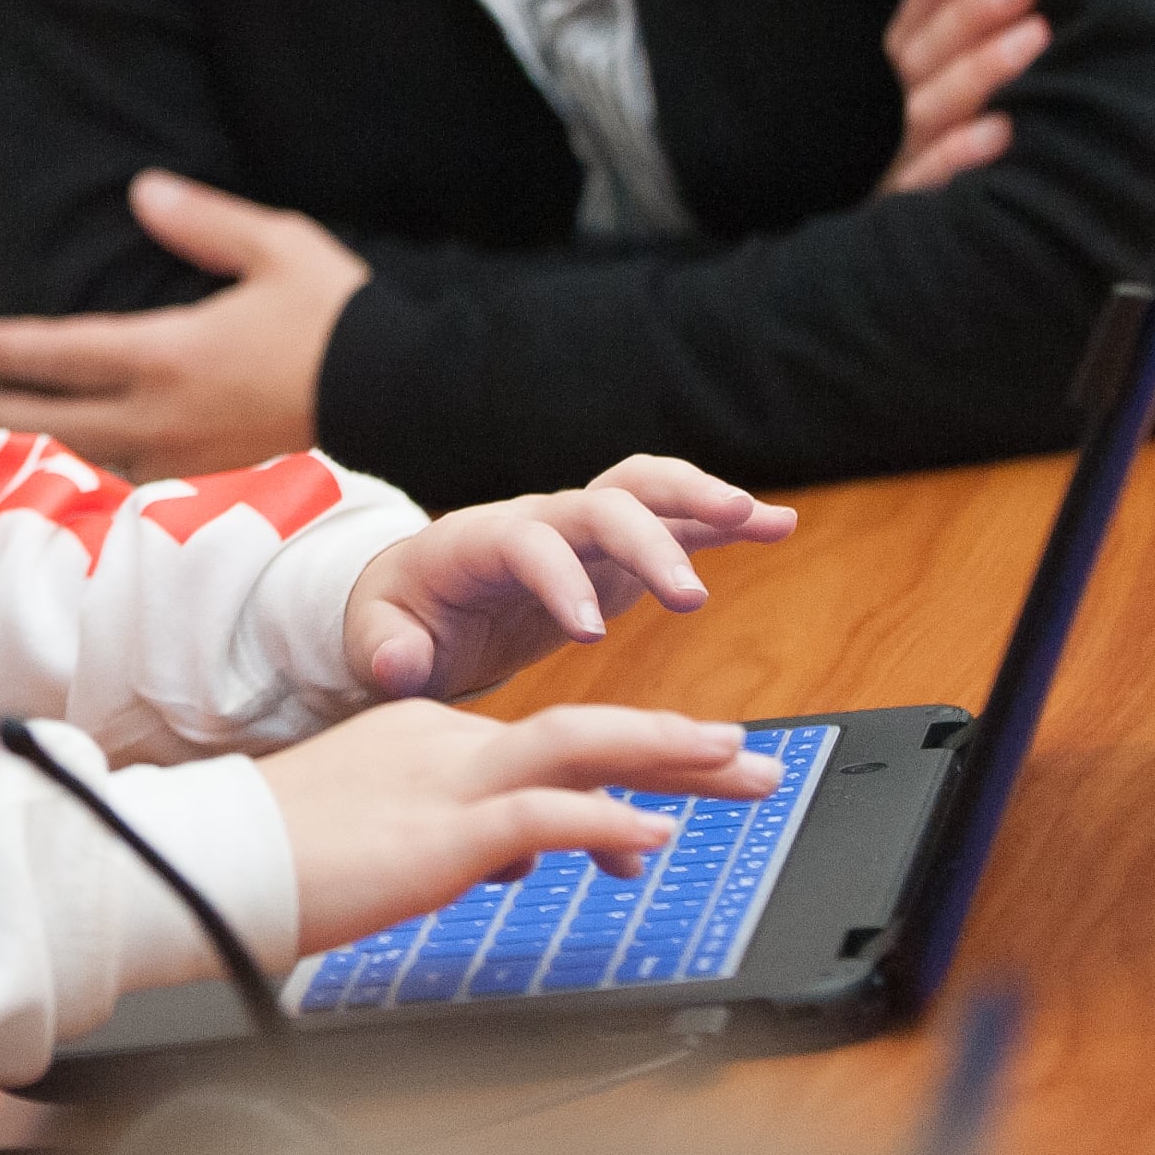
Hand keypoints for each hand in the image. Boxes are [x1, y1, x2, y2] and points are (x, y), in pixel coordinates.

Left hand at [0, 170, 365, 477]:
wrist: (405, 399)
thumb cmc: (339, 317)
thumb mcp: (273, 247)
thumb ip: (201, 221)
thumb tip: (141, 191)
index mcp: (169, 355)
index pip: (64, 355)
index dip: (10, 350)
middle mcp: (166, 416)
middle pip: (63, 420)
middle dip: (10, 410)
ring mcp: (191, 460)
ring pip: (96, 460)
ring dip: (50, 448)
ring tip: (19, 439)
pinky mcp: (221, 486)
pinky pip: (139, 485)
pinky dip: (102, 476)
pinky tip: (96, 472)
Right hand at [255, 698, 786, 953]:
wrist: (206, 859)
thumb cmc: (273, 859)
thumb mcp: (380, 842)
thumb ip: (453, 840)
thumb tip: (511, 863)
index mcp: (426, 738)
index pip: (546, 749)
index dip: (624, 775)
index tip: (670, 808)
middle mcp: (445, 743)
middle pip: (585, 733)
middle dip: (678, 746)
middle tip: (754, 761)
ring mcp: (445, 781)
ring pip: (578, 748)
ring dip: (667, 758)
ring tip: (737, 768)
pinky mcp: (439, 829)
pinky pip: (541, 816)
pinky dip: (604, 823)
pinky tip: (651, 838)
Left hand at [345, 456, 799, 702]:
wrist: (419, 595)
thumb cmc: (401, 619)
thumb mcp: (375, 639)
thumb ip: (383, 650)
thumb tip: (396, 663)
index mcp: (479, 543)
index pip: (528, 545)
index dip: (559, 581)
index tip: (589, 632)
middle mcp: (539, 521)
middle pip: (600, 506)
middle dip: (646, 543)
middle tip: (687, 598)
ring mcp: (582, 529)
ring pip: (645, 491)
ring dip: (701, 500)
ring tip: (761, 518)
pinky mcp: (616, 550)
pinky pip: (674, 520)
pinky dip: (724, 519)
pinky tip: (779, 524)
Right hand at [881, 0, 1046, 198]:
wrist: (876, 288)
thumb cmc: (922, 178)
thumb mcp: (920, 110)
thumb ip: (935, 45)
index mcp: (890, 96)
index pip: (907, 32)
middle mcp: (893, 128)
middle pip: (923, 62)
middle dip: (970, 16)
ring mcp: (900, 170)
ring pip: (932, 112)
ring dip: (980, 71)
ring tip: (1033, 35)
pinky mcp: (910, 216)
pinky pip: (932, 184)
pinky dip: (961, 157)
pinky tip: (1000, 132)